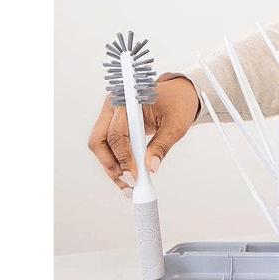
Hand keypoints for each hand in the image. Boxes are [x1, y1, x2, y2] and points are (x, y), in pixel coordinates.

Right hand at [88, 74, 199, 190]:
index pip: (117, 133)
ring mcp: (110, 115)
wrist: (179, 95)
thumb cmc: (178, 104)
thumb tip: (151, 167)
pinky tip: (127, 177)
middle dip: (112, 165)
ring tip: (129, 185)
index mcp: (128, 100)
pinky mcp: (112, 125)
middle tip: (128, 183)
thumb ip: (161, 146)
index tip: (134, 176)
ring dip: (112, 168)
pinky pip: (108, 147)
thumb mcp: (175, 125)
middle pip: (99, 141)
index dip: (123, 158)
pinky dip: (116, 163)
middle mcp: (114, 106)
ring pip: (100, 147)